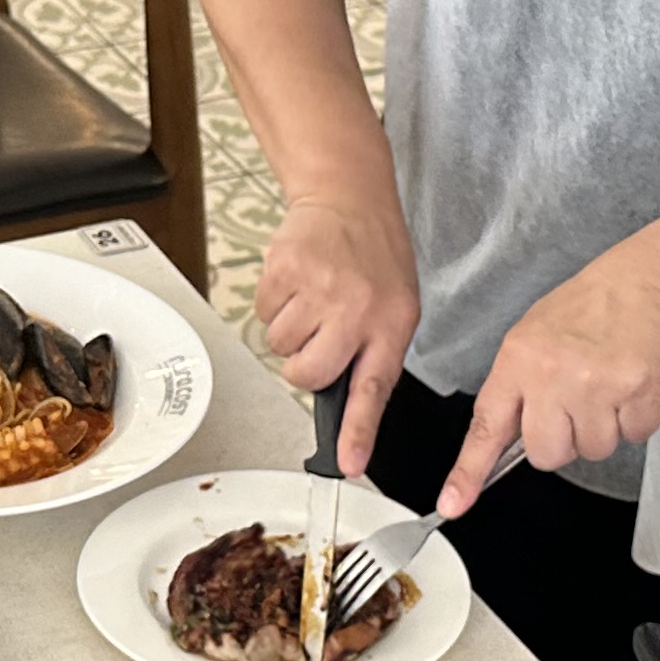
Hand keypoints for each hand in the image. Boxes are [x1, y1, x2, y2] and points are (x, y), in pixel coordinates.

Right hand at [256, 190, 418, 478]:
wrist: (350, 196)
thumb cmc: (375, 256)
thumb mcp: (396, 307)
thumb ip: (374, 353)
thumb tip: (344, 404)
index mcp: (391, 324)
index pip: (373, 390)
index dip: (357, 432)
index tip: (349, 464)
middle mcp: (357, 309)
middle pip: (308, 374)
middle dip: (302, 366)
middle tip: (316, 339)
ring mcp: (319, 289)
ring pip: (280, 345)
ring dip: (290, 328)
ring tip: (314, 296)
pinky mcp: (285, 270)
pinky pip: (263, 312)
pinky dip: (274, 301)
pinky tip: (298, 280)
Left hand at [443, 253, 659, 514]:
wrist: (648, 279)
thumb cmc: (589, 307)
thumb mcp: (533, 337)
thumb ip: (518, 388)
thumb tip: (509, 442)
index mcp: (519, 360)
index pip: (488, 426)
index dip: (469, 471)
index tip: (454, 503)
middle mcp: (553, 375)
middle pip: (547, 454)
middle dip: (564, 439)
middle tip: (577, 402)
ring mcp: (597, 385)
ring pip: (593, 449)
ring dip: (604, 428)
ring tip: (608, 386)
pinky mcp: (639, 391)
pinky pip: (634, 436)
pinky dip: (638, 419)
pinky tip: (633, 385)